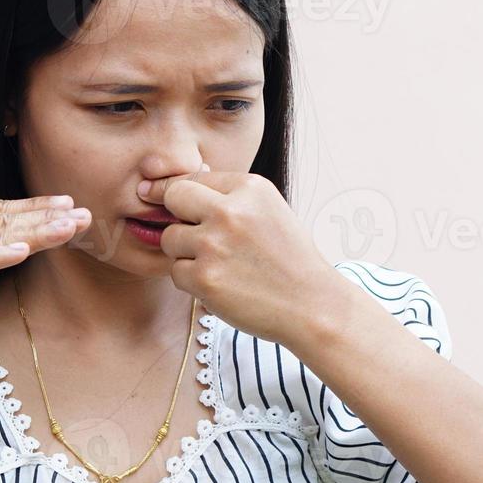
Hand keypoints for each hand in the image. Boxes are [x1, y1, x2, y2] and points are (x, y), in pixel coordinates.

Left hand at [140, 167, 337, 346]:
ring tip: (220, 265)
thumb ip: (229, 196)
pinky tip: (222, 284)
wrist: (312, 305)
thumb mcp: (269, 210)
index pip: (193, 178)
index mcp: (250, 187)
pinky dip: (192, 282)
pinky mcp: (205, 278)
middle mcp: (230, 210)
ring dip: (186, 254)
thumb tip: (173, 187)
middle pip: (174, 198)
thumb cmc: (288, 259)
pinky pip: (176, 272)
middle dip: (177, 215)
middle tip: (197, 236)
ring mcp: (215, 244)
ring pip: (171, 238)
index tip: (172, 204)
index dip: (181, 194)